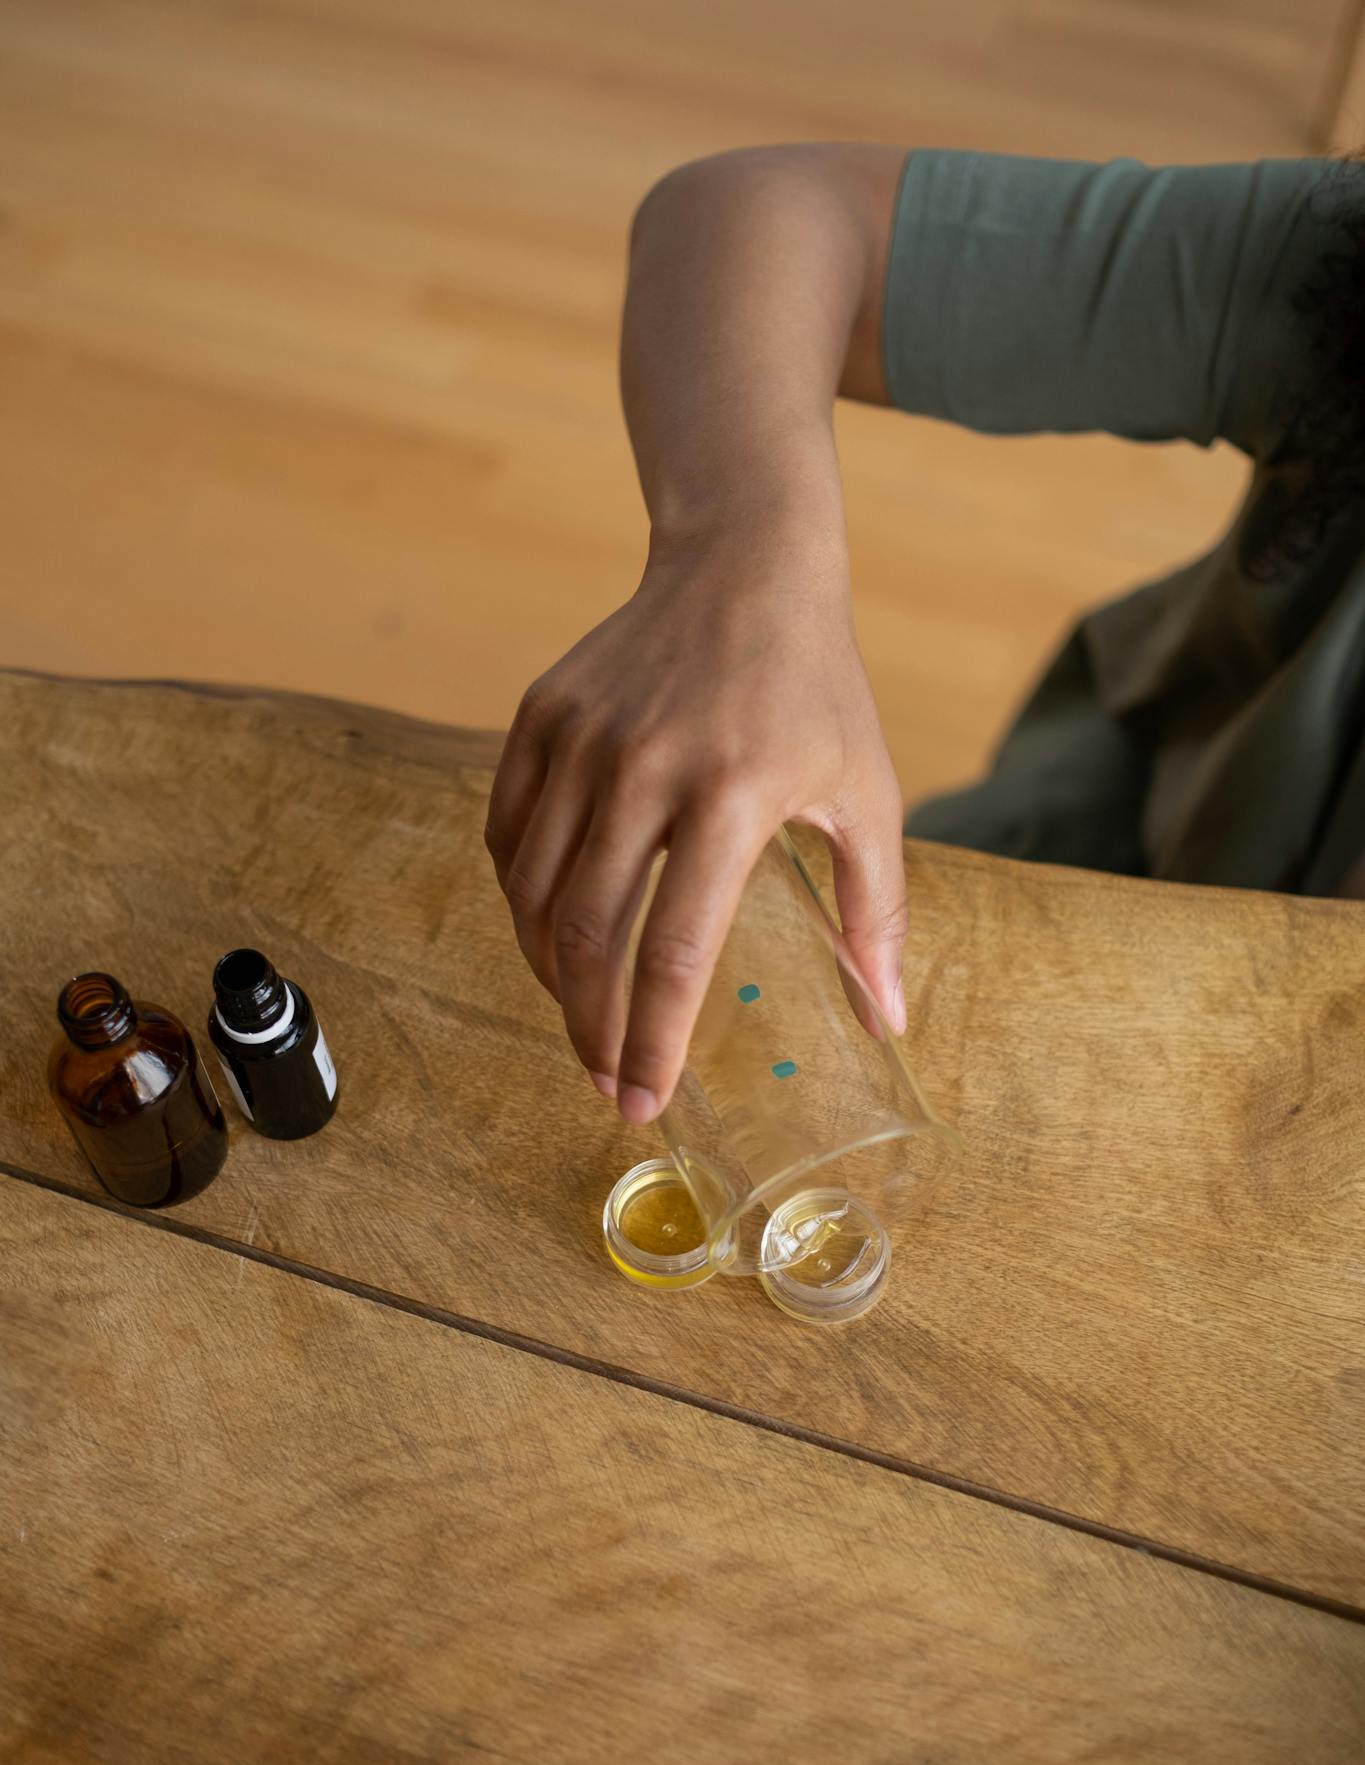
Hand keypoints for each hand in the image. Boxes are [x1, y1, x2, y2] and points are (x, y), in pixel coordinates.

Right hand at [485, 526, 906, 1124]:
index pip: (673, 950)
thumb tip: (891, 1020)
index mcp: (731, 795)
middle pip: (586, 934)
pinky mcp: (540, 717)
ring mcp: (582, 740)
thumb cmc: (817, 692)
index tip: (641, 1102)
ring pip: (532, 893)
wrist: (744, 567)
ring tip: (581, 1018)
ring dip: (548, 974)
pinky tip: (548, 935)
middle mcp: (644, 768)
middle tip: (604, 1081)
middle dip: (588, 1027)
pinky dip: (520, 899)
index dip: (652, 1041)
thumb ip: (878, 912)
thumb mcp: (869, 795)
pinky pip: (507, 835)